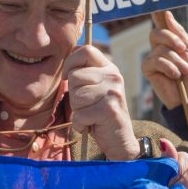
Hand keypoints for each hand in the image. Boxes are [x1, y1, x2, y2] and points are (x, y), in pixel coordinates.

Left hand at [65, 44, 137, 160]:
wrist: (119, 139)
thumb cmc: (99, 112)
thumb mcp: (94, 86)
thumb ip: (84, 70)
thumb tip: (72, 49)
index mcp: (109, 68)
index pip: (86, 50)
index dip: (71, 62)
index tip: (67, 77)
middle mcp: (114, 76)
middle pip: (75, 76)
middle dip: (73, 94)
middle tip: (87, 105)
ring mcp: (113, 92)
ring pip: (76, 96)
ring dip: (77, 110)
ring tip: (91, 114)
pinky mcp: (110, 110)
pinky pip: (79, 115)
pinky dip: (80, 124)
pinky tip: (91, 125)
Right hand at [142, 10, 187, 109]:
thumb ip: (178, 33)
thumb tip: (167, 14)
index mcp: (170, 40)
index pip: (161, 23)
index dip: (157, 14)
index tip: (157, 4)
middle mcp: (159, 47)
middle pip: (157, 33)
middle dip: (172, 39)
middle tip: (183, 49)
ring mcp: (152, 58)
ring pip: (160, 49)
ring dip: (177, 61)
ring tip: (185, 72)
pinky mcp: (148, 70)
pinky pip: (155, 61)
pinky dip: (168, 67)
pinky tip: (175, 76)